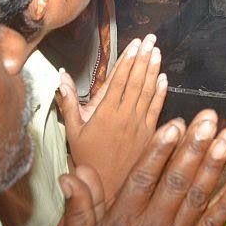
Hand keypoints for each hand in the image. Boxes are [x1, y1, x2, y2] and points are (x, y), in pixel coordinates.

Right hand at [58, 34, 168, 199]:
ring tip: (157, 51)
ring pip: (148, 91)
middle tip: (150, 39)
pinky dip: (161, 93)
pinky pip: (157, 109)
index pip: (119, 80)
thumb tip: (61, 75)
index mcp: (105, 112)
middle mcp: (124, 115)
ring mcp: (139, 124)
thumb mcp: (73, 131)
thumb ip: (68, 102)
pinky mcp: (149, 133)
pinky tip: (164, 78)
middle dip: (143, 57)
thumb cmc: (86, 157)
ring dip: (153, 70)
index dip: (128, 60)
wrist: (106, 186)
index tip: (135, 43)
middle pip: (136, 80)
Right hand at [58, 111, 225, 225]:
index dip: (159, 151)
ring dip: (215, 166)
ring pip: (198, 198)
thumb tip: (72, 175)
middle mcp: (152, 225)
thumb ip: (81, 207)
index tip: (174, 125)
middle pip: (176, 181)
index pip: (143, 178)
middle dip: (194, 147)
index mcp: (124, 218)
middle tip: (209, 119)